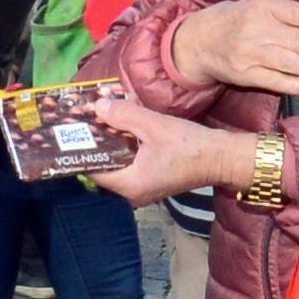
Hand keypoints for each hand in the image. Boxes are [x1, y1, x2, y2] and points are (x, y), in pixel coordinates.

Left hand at [84, 100, 261, 208]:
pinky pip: (131, 163)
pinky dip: (126, 145)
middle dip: (97, 142)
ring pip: (118, 163)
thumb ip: (124, 115)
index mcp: (129, 185)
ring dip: (112, 141)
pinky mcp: (153, 179)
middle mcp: (133, 192)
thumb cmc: (190, 146)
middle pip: (105, 166)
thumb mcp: (154, 126)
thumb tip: (97, 107)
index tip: (75, 130)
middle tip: (86, 119)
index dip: (83, 150)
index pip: (94, 170)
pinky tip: (124, 125)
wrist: (223, 158)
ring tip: (102, 118)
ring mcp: (144, 188)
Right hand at [172, 0, 298, 95]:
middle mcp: (256, 27)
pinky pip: (276, 81)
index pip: (298, 14)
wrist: (200, 40)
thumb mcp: (262, 5)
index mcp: (264, 5)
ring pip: (291, 63)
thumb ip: (292, 14)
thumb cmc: (240, 20)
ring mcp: (248, 52)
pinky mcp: (243, 74)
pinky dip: (297, 85)